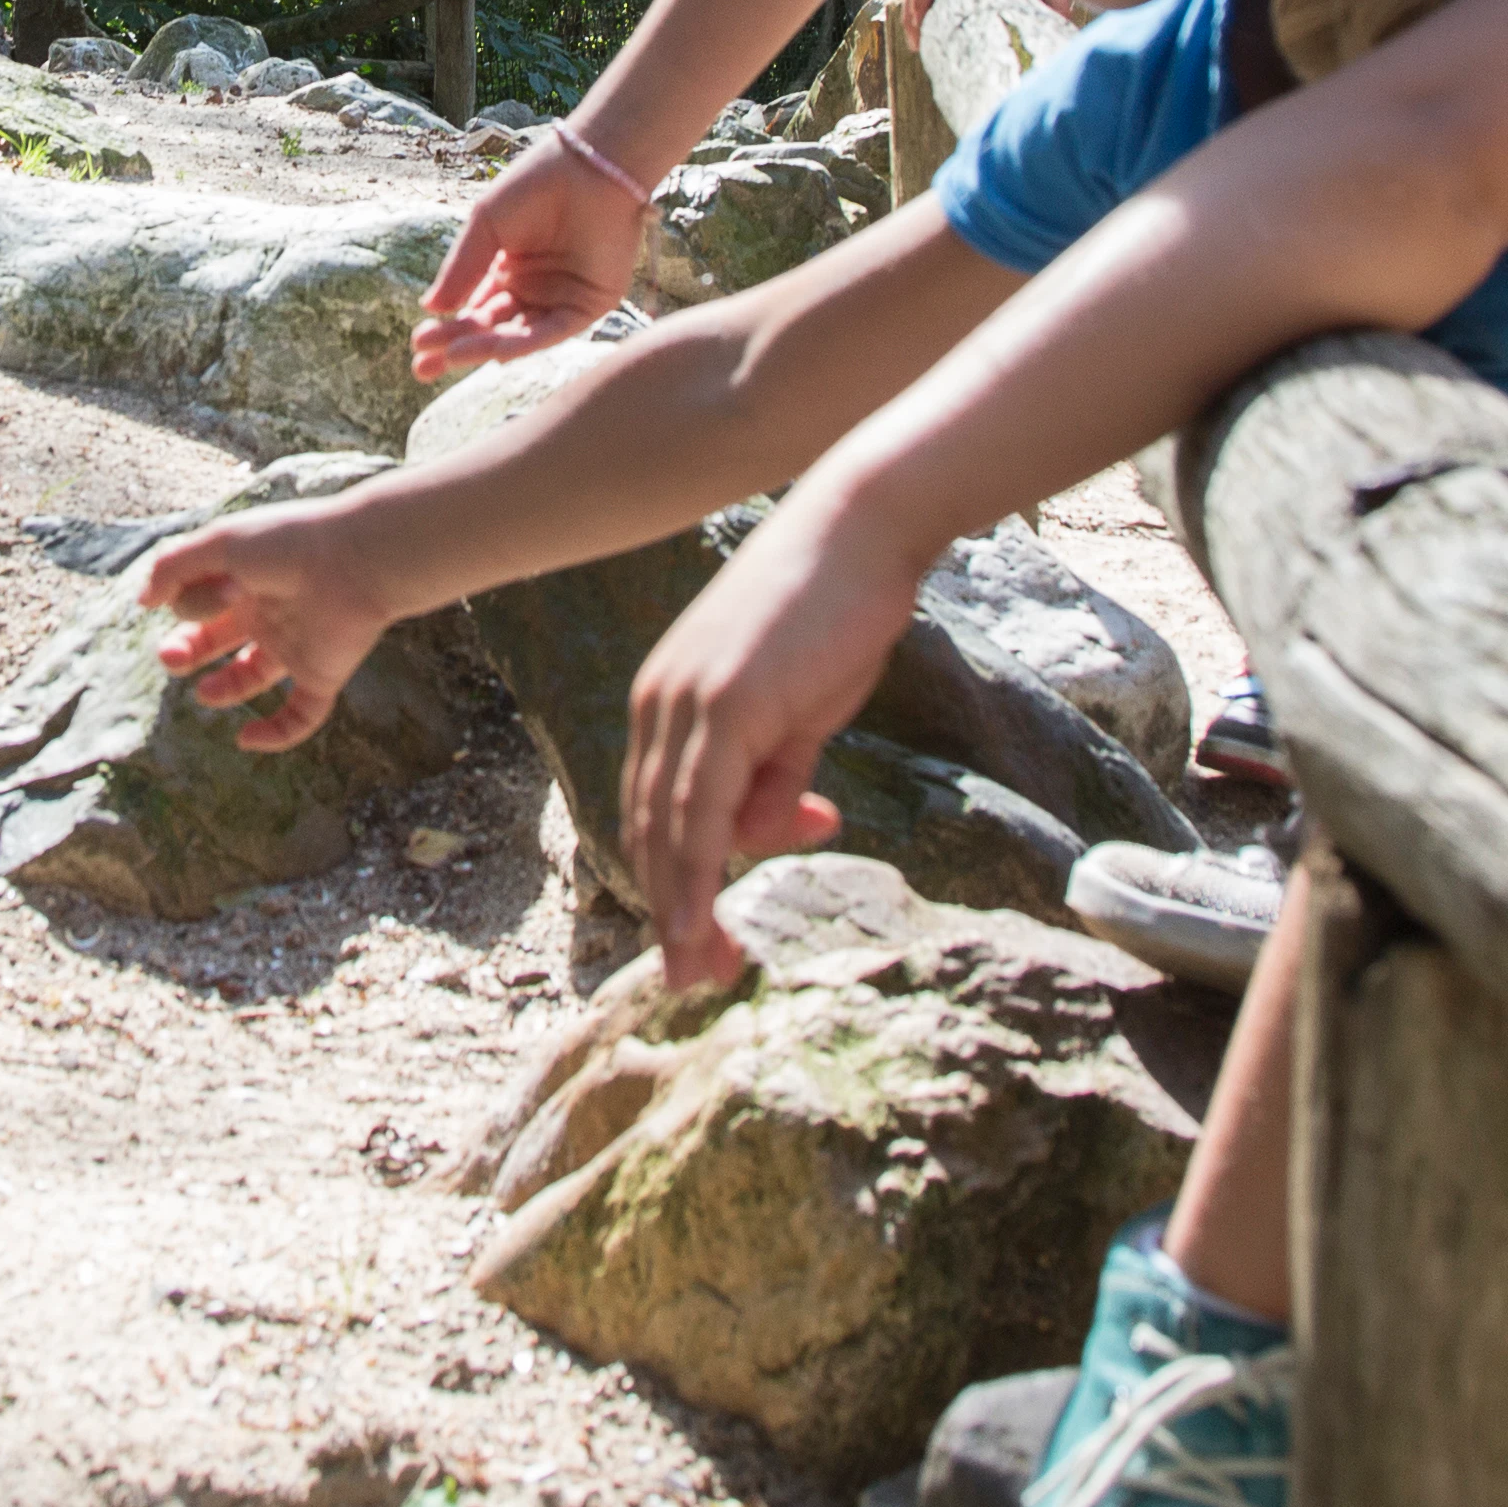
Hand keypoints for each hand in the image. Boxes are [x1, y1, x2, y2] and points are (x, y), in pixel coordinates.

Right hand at [141, 502, 398, 755]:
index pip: (199, 602)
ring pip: (254, 676)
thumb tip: (144, 602)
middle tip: (171, 657)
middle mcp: (268, 612)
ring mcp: (296, 645)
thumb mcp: (220, 544)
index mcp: (244, 579)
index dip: (186, 604)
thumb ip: (173, 566)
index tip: (186, 599)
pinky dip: (275, 736)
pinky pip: (301, 716)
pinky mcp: (322, 674)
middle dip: (187, 651)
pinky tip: (245, 740)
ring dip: (223, 690)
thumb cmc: (287, 543)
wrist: (356, 560)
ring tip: (203, 693)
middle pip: (218, 640)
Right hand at [414, 129, 653, 378]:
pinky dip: (521, 344)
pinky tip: (492, 351)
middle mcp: (534, 290)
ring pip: (518, 336)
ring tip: (449, 357)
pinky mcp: (589, 305)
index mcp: (510, 270)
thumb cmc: (536, 186)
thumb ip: (462, 269)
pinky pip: (551, 331)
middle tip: (421, 368)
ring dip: (484, 349)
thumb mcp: (486, 228)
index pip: (475, 309)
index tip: (417, 343)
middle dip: (457, 348)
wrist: (588, 167)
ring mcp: (561, 300)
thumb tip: (430, 309)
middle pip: (492, 329)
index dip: (447, 328)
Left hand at [620, 494, 922, 991]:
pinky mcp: (725, 704)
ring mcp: (686, 701)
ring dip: (682, 908)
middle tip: (698, 975)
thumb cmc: (833, 613)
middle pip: (648, 829)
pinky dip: (697, 873)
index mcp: (666, 701)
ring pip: (668, 829)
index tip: (697, 938)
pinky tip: (705, 920)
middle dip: (671, 910)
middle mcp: (659, 703)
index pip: (652, 809)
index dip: (670, 882)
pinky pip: (700, 806)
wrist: (859, 531)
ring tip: (706, 967)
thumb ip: (774, 775)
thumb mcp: (798, 711)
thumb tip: (767, 833)